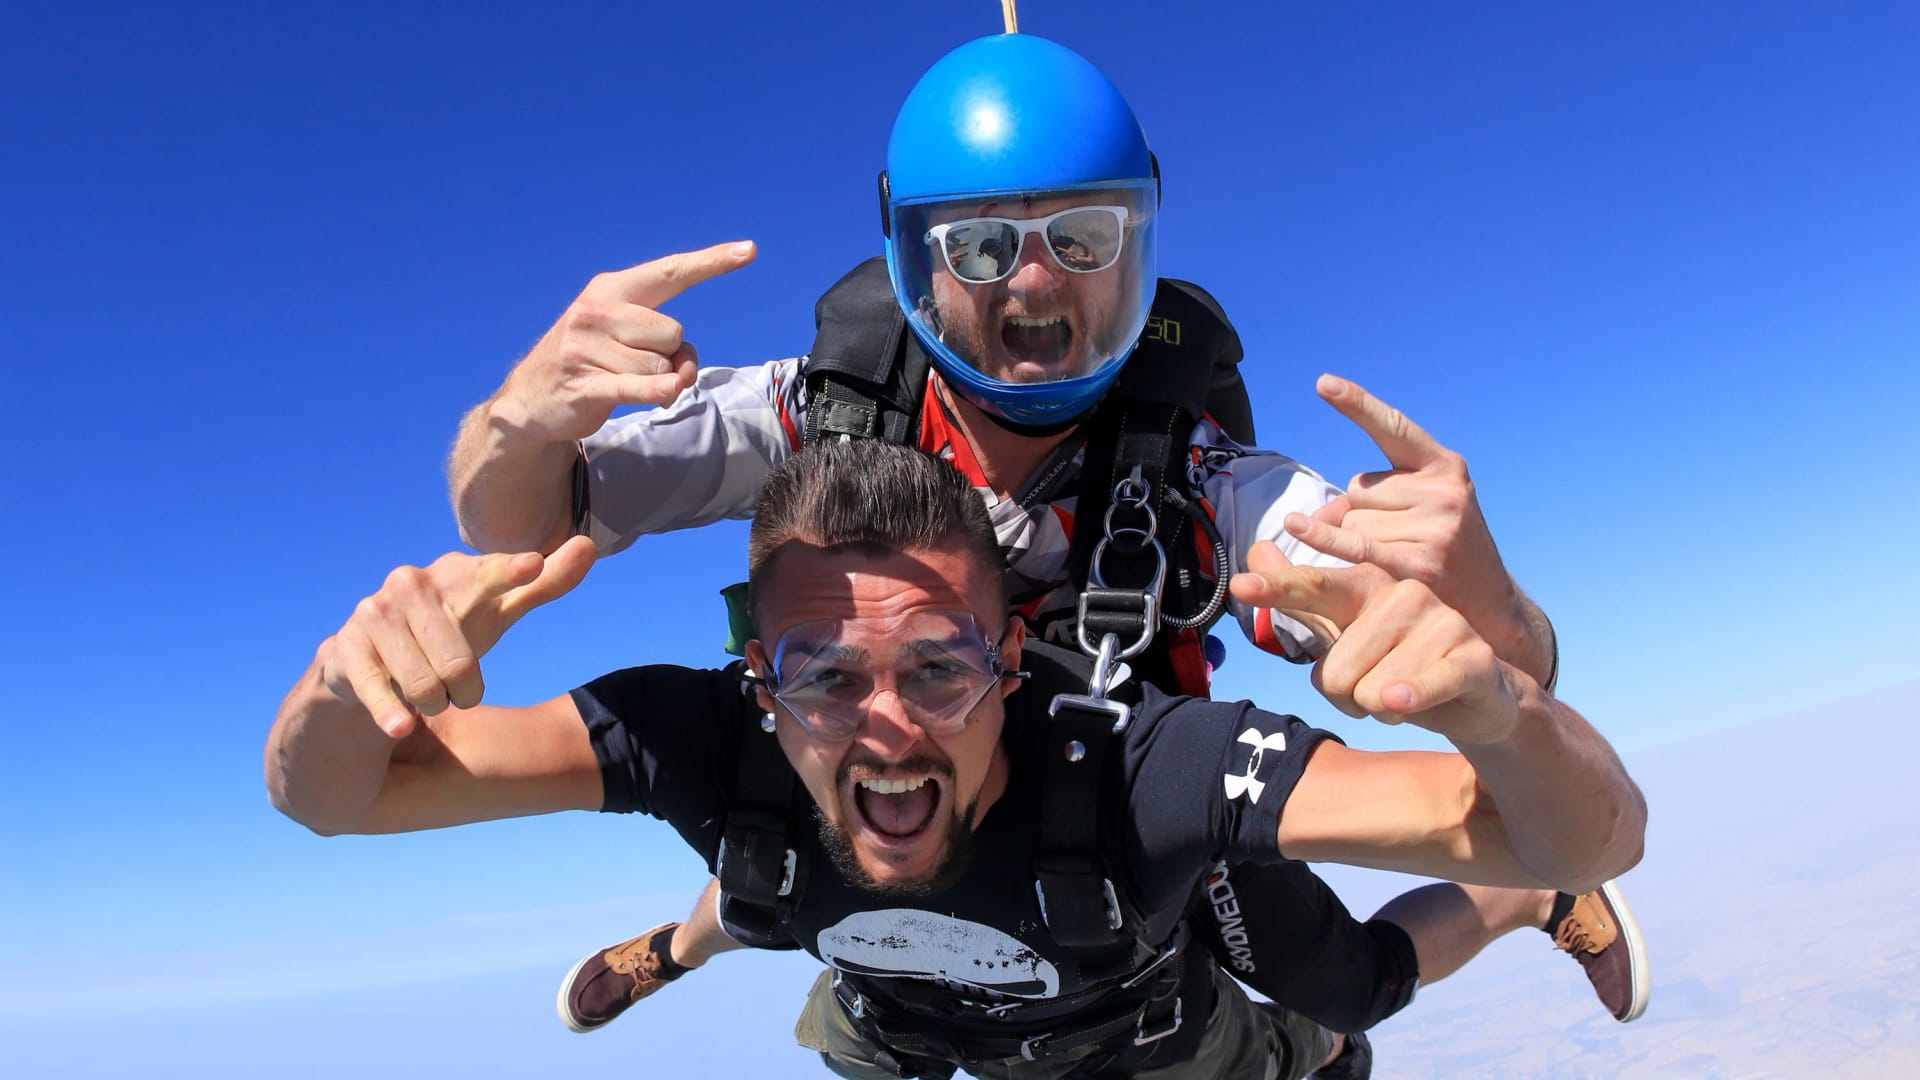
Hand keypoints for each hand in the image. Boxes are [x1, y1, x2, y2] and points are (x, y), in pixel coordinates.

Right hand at [318, 536, 597, 737]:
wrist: (363, 665)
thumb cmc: (444, 634)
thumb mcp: (495, 613)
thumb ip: (542, 585)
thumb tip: (588, 546)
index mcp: (455, 575)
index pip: (490, 574)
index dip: (510, 573)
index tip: (531, 567)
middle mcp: (410, 585)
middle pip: (460, 660)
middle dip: (464, 689)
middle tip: (459, 691)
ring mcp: (373, 614)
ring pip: (424, 683)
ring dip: (433, 703)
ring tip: (427, 698)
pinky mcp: (342, 648)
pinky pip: (376, 688)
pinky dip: (392, 712)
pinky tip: (401, 727)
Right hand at [493, 241, 757, 442]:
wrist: (530, 398)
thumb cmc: (591, 361)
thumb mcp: (622, 336)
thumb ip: (663, 342)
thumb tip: (684, 369)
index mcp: (610, 289)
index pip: (670, 272)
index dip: (710, 262)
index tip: (749, 250)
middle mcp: (596, 311)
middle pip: (673, 334)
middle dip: (668, 356)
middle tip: (639, 365)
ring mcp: (586, 348)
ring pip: (661, 368)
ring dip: (657, 384)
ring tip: (625, 383)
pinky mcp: (584, 384)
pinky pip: (639, 388)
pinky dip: (657, 394)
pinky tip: (665, 397)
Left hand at [1230, 540, 1518, 743]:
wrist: (1478, 693)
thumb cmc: (1398, 662)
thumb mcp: (1344, 631)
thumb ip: (1301, 597)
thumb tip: (1257, 551)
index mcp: (1367, 587)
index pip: (1315, 587)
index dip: (1278, 587)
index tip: (1242, 584)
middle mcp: (1402, 596)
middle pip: (1332, 673)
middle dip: (1348, 697)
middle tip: (1378, 686)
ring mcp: (1440, 623)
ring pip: (1370, 693)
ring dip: (1380, 709)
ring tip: (1405, 694)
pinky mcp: (1471, 658)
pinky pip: (1419, 688)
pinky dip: (1408, 700)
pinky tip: (1404, 700)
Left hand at [1281, 374, 1529, 657]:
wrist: (1490, 607)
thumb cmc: (1446, 549)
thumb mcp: (1425, 508)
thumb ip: (1375, 497)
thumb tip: (1310, 517)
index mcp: (1444, 466)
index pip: (1393, 428)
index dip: (1358, 405)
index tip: (1323, 383)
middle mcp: (1442, 490)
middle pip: (1359, 489)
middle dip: (1364, 513)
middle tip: (1402, 538)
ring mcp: (1434, 526)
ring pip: (1353, 520)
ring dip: (1358, 541)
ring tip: (1401, 557)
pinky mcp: (1420, 563)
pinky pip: (1356, 544)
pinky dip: (1324, 538)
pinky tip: (1296, 528)